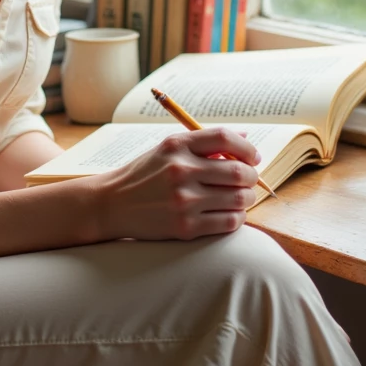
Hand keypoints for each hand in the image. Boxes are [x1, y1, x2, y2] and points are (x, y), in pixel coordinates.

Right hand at [92, 127, 261, 242]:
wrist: (112, 204)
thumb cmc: (145, 174)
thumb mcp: (168, 149)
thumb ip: (204, 143)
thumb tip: (245, 138)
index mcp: (177, 146)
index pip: (224, 138)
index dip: (247, 148)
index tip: (254, 157)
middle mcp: (180, 171)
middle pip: (237, 172)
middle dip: (251, 177)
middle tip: (250, 181)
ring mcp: (183, 201)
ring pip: (237, 199)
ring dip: (247, 199)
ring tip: (241, 197)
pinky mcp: (185, 227)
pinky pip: (228, 223)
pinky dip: (237, 218)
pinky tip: (231, 214)